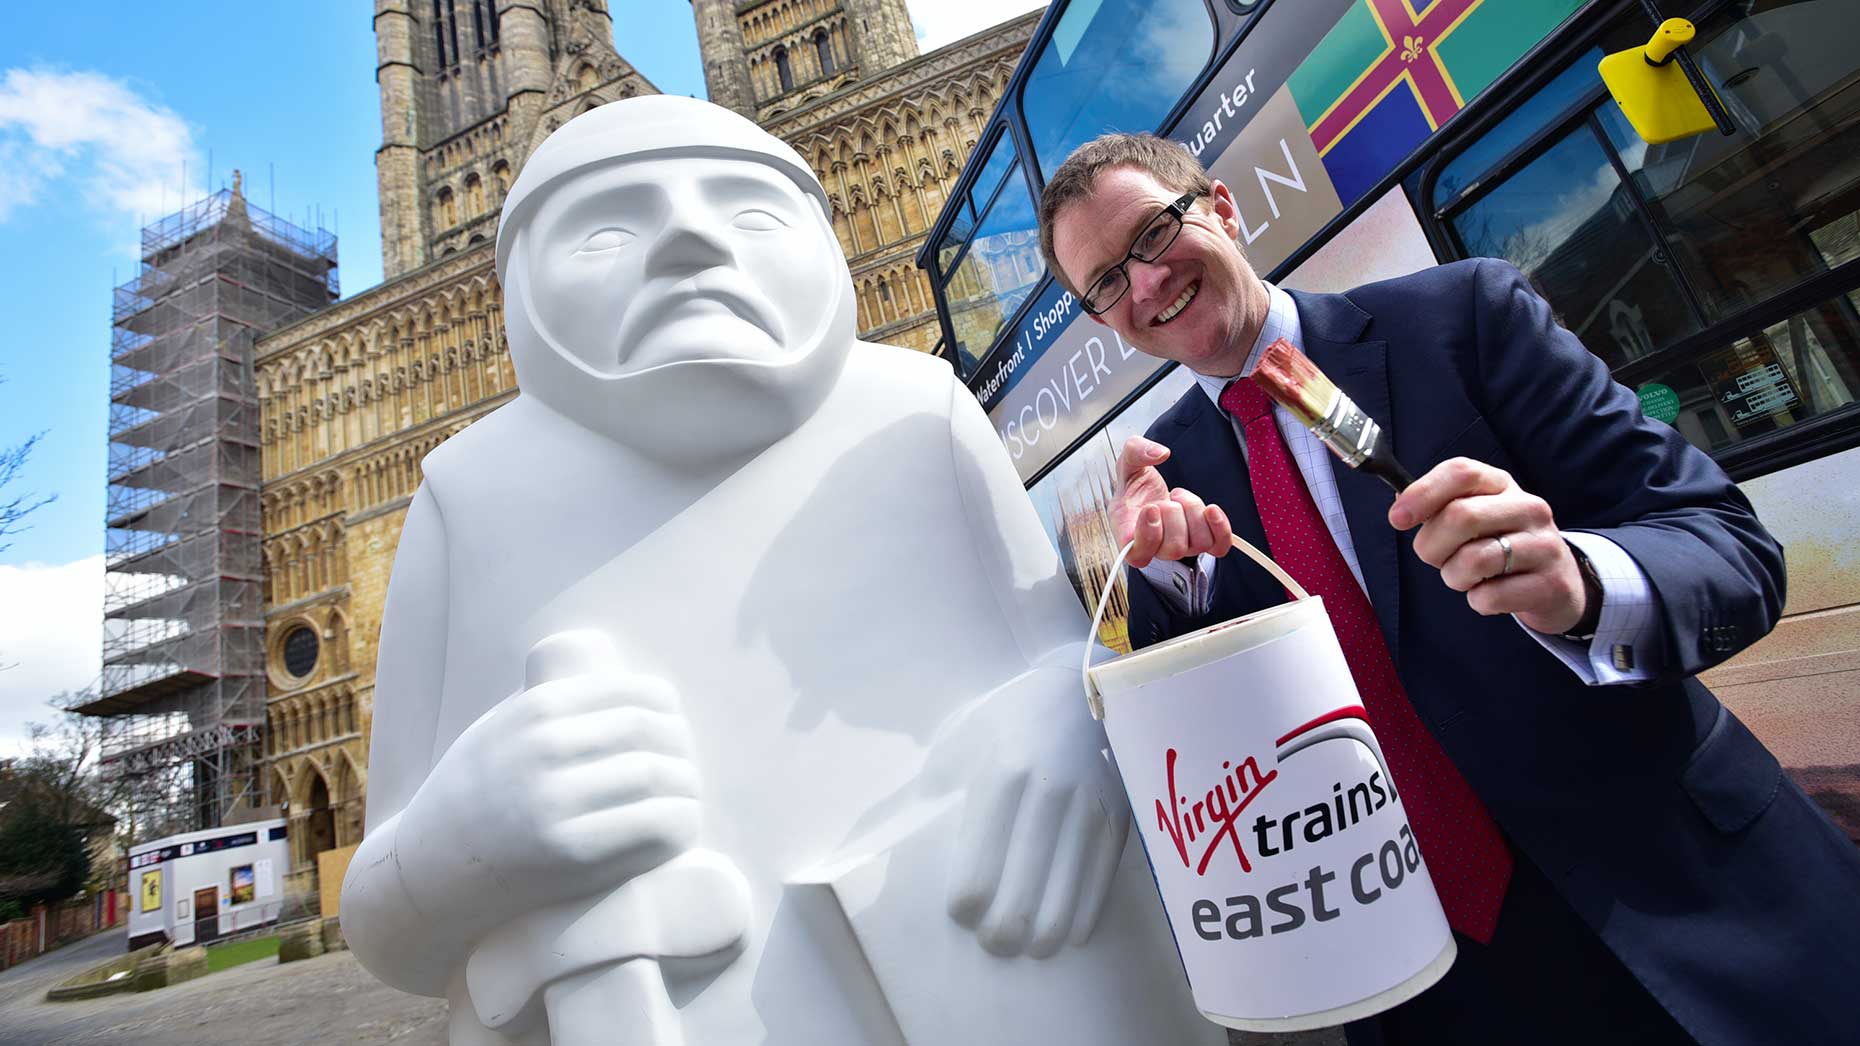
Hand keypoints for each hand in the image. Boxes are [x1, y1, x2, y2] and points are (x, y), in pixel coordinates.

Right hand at [405, 629, 702, 908]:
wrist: (431, 867)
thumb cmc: (476, 794)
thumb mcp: (503, 728)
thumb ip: (552, 707)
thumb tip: (627, 691)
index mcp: (536, 710)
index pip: (632, 694)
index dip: (667, 710)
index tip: (672, 726)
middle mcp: (545, 749)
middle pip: (648, 733)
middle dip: (681, 749)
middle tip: (685, 768)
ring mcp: (555, 801)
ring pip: (653, 775)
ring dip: (686, 785)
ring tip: (687, 796)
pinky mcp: (568, 851)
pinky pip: (648, 823)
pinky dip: (679, 820)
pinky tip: (682, 824)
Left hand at [938, 667, 1131, 958]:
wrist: (1072, 693)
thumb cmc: (999, 725)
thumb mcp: (954, 746)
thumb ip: (928, 797)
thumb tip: (887, 846)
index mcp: (998, 776)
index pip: (977, 869)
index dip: (965, 906)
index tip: (960, 914)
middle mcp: (1047, 793)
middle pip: (1021, 892)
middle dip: (1003, 933)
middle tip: (993, 943)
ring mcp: (1088, 806)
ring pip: (1065, 896)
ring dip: (1045, 934)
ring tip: (1028, 947)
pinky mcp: (1118, 816)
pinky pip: (1100, 882)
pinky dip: (1083, 916)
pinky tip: (1067, 933)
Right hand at [1113, 436, 1233, 567]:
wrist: (1149, 496)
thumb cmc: (1135, 487)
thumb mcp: (1128, 463)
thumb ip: (1136, 451)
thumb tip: (1159, 453)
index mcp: (1128, 534)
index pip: (1138, 554)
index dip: (1148, 535)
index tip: (1151, 507)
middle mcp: (1155, 548)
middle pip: (1174, 548)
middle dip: (1174, 513)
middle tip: (1165, 499)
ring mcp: (1180, 547)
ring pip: (1198, 544)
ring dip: (1193, 512)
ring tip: (1179, 499)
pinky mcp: (1201, 542)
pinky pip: (1219, 546)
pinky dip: (1220, 528)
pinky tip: (1211, 510)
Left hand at [1388, 457, 1590, 634]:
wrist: (1558, 583)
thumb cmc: (1501, 545)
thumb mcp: (1476, 516)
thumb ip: (1439, 507)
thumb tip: (1400, 507)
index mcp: (1503, 485)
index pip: (1461, 472)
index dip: (1423, 493)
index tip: (1398, 518)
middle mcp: (1529, 508)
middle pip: (1461, 516)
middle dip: (1432, 545)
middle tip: (1436, 558)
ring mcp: (1544, 546)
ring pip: (1474, 560)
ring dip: (1454, 577)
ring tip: (1467, 577)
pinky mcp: (1550, 584)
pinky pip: (1490, 596)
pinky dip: (1478, 600)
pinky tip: (1490, 593)